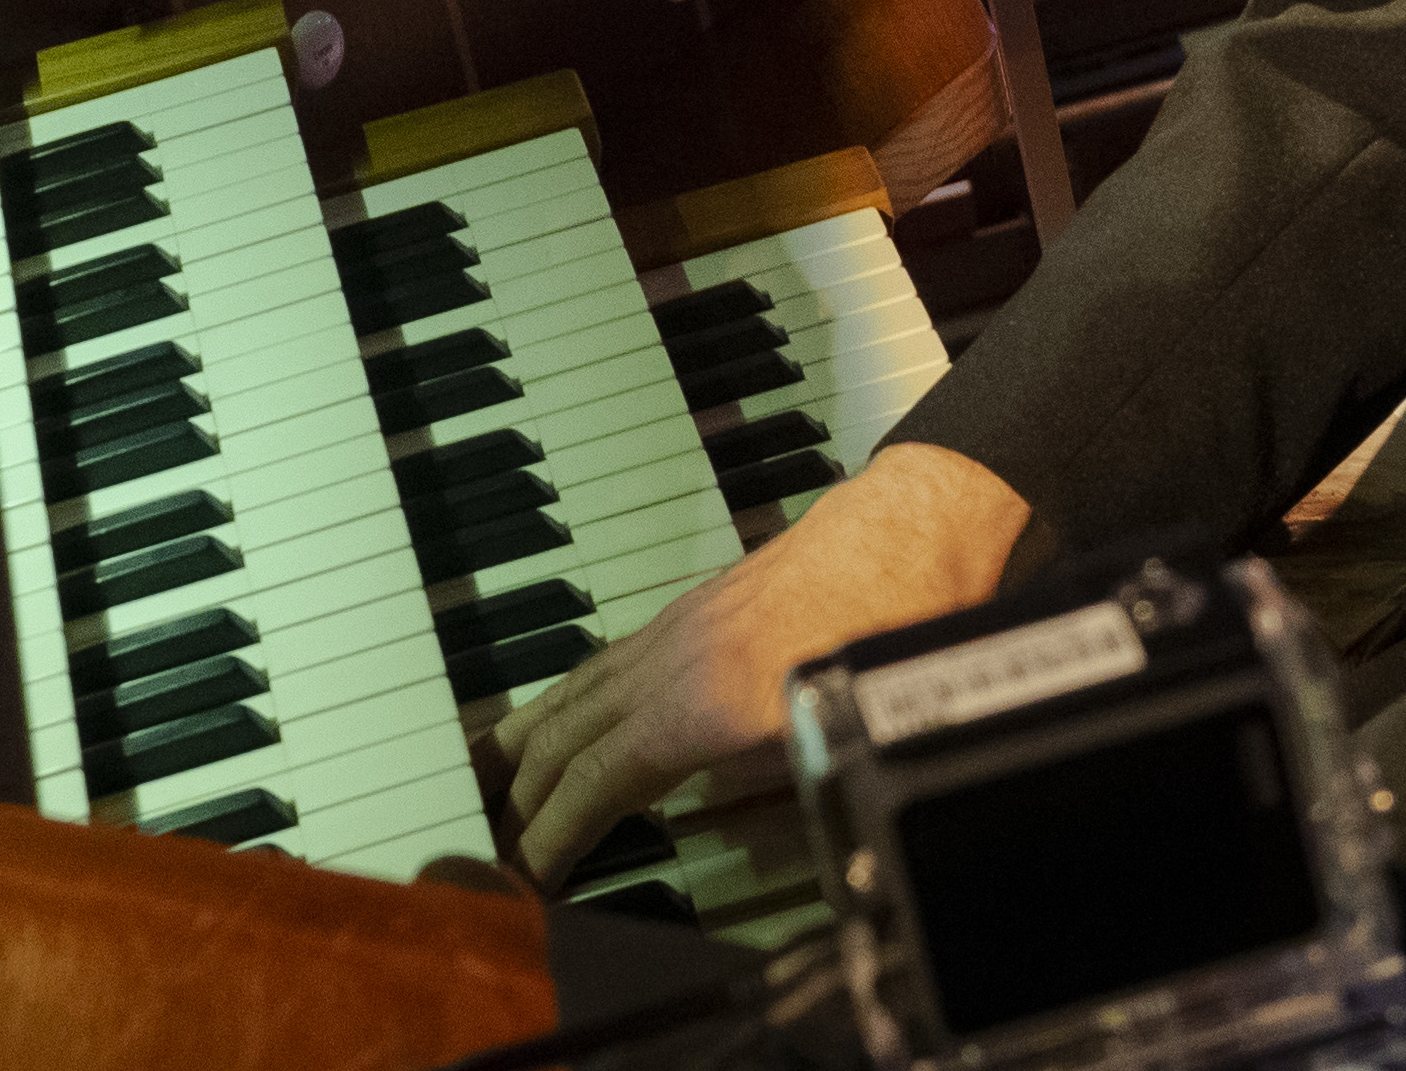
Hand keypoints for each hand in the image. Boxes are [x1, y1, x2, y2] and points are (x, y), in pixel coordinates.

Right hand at [493, 445, 1026, 882]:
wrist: (908, 531)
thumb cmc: (886, 628)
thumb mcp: (835, 737)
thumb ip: (767, 793)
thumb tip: (723, 834)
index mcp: (698, 706)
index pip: (596, 783)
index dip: (553, 835)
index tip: (528, 873)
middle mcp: (671, 662)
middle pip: (569, 731)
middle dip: (525, 792)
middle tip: (497, 839)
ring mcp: (677, 629)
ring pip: (579, 686)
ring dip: (533, 735)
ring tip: (499, 771)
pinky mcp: (694, 611)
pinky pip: (607, 661)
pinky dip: (572, 695)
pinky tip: (573, 710)